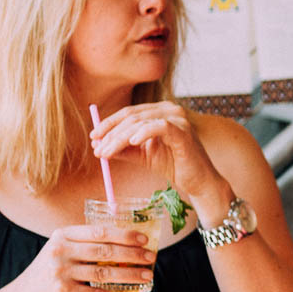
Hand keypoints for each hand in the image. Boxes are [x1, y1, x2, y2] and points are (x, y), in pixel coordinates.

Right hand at [9, 224, 154, 291]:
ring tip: (146, 277)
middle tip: (150, 258)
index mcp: (63, 235)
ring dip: (129, 275)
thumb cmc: (50, 272)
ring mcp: (61, 272)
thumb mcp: (61, 251)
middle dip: (132, 254)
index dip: (124, 234)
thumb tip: (124, 241)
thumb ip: (84, 244)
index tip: (144, 238)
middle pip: (104, 250)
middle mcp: (61, 251)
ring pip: (104, 272)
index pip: (99, 231)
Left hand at [90, 102, 232, 221]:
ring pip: (140, 122)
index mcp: (160, 112)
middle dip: (110, 133)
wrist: (198, 181)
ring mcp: (178, 119)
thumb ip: (124, 149)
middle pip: (132, 116)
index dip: (109, 124)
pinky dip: (142, 133)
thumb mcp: (143, 155)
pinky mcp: (183, 131)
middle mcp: (170, 110)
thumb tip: (99, 147)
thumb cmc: (174, 165)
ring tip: (106, 152)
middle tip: (97, 149)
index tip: (94, 137)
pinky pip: (158, 127)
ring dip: (119, 138)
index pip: (129, 113)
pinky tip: (131, 143)